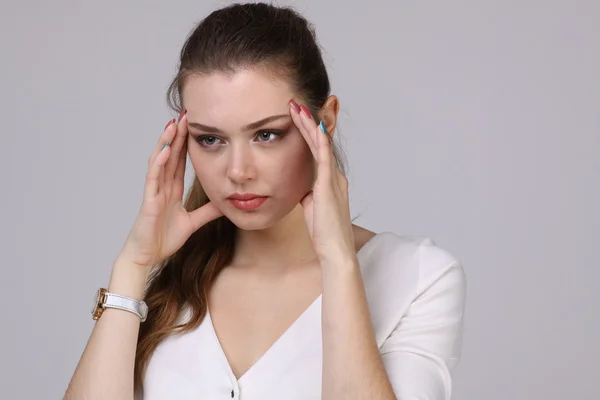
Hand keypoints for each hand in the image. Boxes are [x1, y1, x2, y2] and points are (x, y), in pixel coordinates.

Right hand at [118, 110, 223, 271]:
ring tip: (174, 123)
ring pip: (159, 161)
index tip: (194, 126)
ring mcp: (153, 192)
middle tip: (185, 113)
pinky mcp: (148, 202)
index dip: (185, 144)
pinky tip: (164, 150)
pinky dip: (158, 164)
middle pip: (170, 155)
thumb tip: (225, 203)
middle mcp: (161, 187)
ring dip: (166, 142)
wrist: (146, 258)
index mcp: (170, 190)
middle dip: (177, 135)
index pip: (179, 162)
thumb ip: (207, 212)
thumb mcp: (192, 223)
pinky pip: (153, 179)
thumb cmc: (162, 240)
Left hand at [289, 101, 356, 266]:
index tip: (295, 116)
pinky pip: (324, 156)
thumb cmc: (324, 233)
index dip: (307, 131)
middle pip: (319, 141)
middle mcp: (334, 175)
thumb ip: (307, 193)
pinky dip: (319, 139)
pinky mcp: (329, 185)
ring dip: (309, 124)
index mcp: (330, 180)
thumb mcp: (312, 207)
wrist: (335, 250)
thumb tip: (299, 187)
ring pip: (320, 144)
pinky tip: (313, 125)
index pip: (317, 149)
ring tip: (296, 107)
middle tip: (294, 103)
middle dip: (307, 121)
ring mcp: (333, 178)